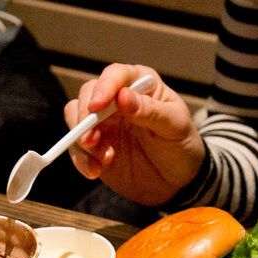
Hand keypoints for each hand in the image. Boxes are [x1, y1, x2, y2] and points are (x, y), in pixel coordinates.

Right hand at [65, 64, 205, 206]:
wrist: (178, 181)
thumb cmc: (181, 145)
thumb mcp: (175, 127)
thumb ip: (151, 111)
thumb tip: (123, 96)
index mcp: (141, 85)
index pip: (116, 75)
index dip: (103, 88)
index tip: (97, 107)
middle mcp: (117, 99)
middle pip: (88, 94)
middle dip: (85, 117)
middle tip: (92, 140)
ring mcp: (104, 122)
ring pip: (75, 118)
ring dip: (82, 139)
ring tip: (104, 160)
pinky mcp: (95, 146)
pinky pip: (76, 147)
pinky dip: (81, 159)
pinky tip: (95, 171)